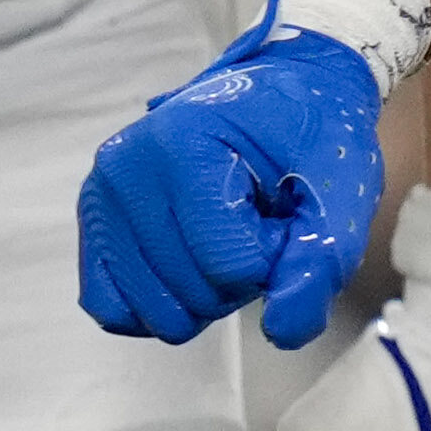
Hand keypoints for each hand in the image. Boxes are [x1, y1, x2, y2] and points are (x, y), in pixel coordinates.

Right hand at [79, 14, 385, 347]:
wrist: (281, 97)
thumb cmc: (309, 140)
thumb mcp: (338, 195)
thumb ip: (319, 266)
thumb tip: (282, 332)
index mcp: (181, 144)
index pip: (232, 265)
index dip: (274, 258)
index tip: (281, 213)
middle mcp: (124, 168)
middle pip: (193, 293)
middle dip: (240, 278)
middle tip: (254, 223)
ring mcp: (99, 197)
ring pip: (154, 313)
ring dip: (203, 295)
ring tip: (222, 237)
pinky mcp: (92, 225)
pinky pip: (111, 308)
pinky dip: (156, 306)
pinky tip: (188, 266)